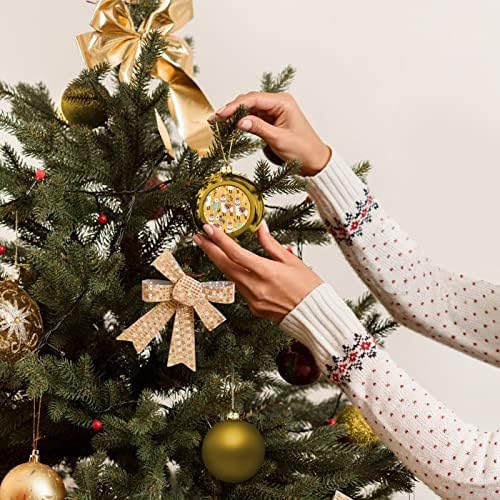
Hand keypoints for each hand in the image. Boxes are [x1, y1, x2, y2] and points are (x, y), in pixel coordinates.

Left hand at [193, 222, 322, 321]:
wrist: (316, 316)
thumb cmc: (309, 289)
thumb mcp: (292, 261)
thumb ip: (271, 245)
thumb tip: (261, 228)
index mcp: (267, 273)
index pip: (236, 253)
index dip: (220, 240)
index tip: (209, 228)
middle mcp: (256, 288)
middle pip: (226, 266)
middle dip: (210, 250)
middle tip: (199, 237)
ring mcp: (253, 300)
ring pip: (231, 277)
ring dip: (221, 262)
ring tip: (213, 249)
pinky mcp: (254, 308)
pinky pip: (241, 289)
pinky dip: (238, 276)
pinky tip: (237, 268)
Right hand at [210, 92, 331, 176]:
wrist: (315, 162)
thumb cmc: (303, 150)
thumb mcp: (279, 140)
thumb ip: (259, 128)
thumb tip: (240, 121)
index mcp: (283, 102)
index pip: (253, 99)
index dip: (235, 106)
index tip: (220, 114)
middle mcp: (279, 103)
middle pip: (249, 101)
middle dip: (232, 109)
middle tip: (215, 119)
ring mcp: (275, 112)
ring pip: (250, 109)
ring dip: (235, 115)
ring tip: (219, 122)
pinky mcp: (272, 121)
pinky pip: (254, 117)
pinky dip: (242, 121)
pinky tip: (231, 126)